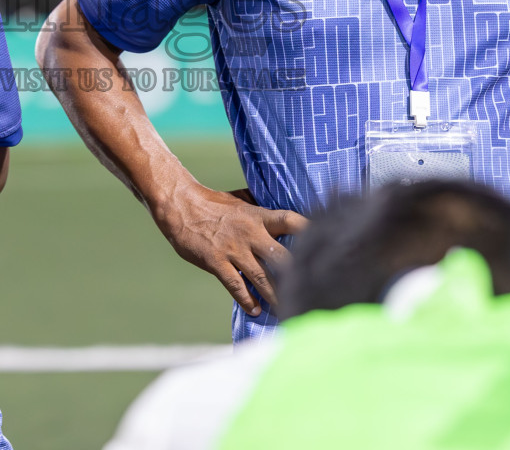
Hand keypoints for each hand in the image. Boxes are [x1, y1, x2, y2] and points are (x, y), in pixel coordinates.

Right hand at [152, 183, 307, 315]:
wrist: (180, 205)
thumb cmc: (212, 202)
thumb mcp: (240, 199)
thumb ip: (261, 208)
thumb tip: (282, 213)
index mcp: (259, 216)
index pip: (292, 221)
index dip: (311, 231)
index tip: (329, 243)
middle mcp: (250, 233)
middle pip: (282, 257)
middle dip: (299, 276)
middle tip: (314, 292)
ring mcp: (233, 249)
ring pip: (262, 277)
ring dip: (276, 296)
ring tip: (289, 310)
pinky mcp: (216, 261)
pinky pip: (235, 285)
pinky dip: (246, 299)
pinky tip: (255, 310)